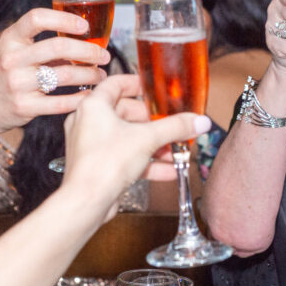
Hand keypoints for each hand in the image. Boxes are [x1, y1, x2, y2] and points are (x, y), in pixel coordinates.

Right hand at [0, 8, 109, 134]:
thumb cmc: (4, 75)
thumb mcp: (14, 51)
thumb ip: (41, 43)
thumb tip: (84, 38)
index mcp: (10, 39)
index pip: (36, 18)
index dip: (64, 19)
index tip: (85, 26)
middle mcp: (11, 58)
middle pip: (58, 47)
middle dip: (89, 50)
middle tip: (104, 55)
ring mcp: (17, 83)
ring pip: (65, 75)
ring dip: (90, 74)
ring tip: (100, 75)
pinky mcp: (25, 107)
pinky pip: (62, 102)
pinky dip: (81, 98)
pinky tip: (90, 95)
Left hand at [61, 74, 210, 209]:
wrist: (87, 202)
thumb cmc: (104, 164)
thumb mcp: (147, 139)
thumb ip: (176, 127)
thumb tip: (199, 121)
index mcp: (94, 106)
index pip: (116, 84)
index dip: (137, 84)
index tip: (154, 89)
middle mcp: (89, 122)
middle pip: (127, 114)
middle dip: (154, 123)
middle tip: (173, 124)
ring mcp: (93, 145)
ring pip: (129, 138)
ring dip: (154, 144)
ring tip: (176, 150)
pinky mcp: (99, 165)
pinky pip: (126, 157)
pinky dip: (147, 161)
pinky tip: (170, 170)